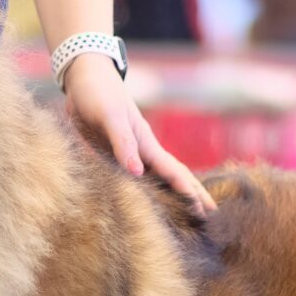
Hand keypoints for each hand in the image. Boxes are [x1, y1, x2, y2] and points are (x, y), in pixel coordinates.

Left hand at [62, 55, 214, 214]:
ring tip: (186, 214)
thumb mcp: (111, 117)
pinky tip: (147, 201)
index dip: (189, 192)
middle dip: (192, 195)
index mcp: (146, 144)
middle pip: (174, 177)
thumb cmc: (99, 94)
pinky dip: (146, 191)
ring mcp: (130, 154)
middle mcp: (143, 152)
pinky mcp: (114, 155)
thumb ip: (123, 143)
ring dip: (172, 196)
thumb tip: (137, 172)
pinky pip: (134, 178)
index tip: (205, 212)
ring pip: (157, 179)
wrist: (85, 77)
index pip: (173, 172)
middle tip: (210, 218)